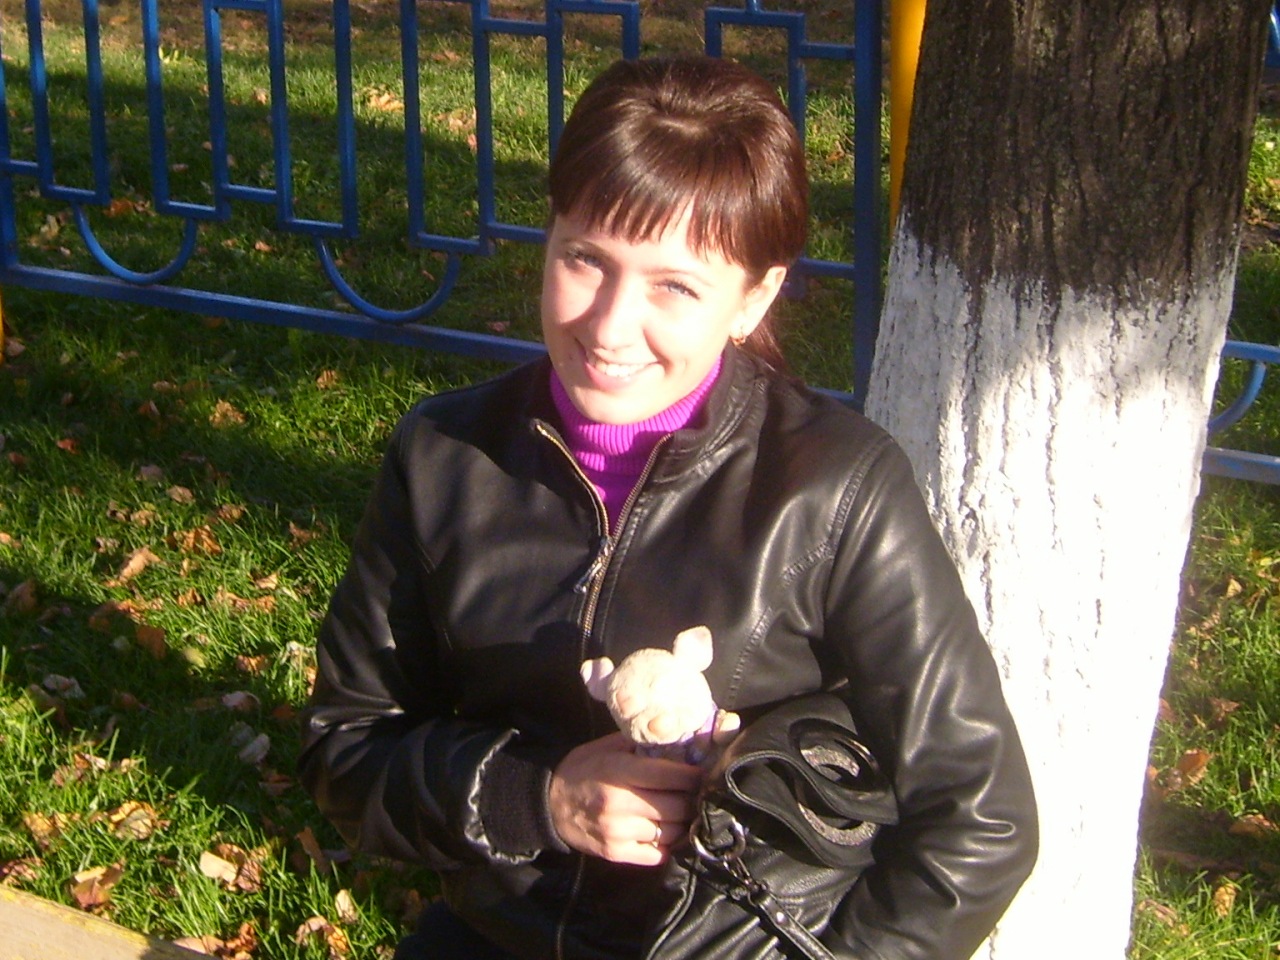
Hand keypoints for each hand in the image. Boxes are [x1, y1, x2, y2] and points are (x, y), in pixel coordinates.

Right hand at [549, 732, 702, 864]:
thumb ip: (639, 743)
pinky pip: (658, 853)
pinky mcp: (616, 854)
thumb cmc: (582, 770)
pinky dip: (668, 843)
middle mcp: (620, 804)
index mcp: (619, 772)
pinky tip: (666, 830)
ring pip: (672, 832)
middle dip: (692, 799)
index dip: (694, 775)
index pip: (671, 775)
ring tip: (683, 811)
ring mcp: (618, 832)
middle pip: (678, 806)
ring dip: (682, 822)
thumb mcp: (605, 747)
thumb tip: (678, 742)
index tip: (703, 773)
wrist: (549, 804)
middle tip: (698, 793)